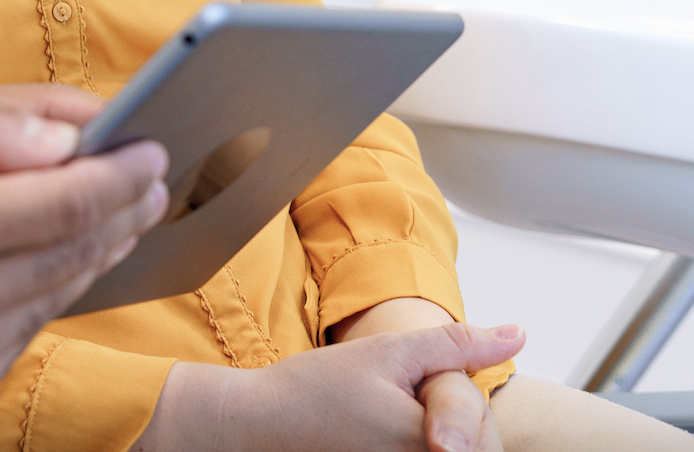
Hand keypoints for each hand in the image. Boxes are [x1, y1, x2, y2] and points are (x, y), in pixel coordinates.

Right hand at [0, 81, 168, 421]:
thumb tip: (77, 132)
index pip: (67, 203)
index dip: (121, 176)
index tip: (154, 151)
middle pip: (71, 255)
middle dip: (119, 213)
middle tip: (148, 180)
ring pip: (53, 300)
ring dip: (87, 254)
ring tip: (108, 215)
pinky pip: (17, 338)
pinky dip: (36, 296)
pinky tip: (33, 263)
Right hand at [136, 322, 523, 451]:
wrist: (257, 424)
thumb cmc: (314, 389)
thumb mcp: (387, 352)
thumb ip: (455, 344)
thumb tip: (518, 334)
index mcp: (428, 445)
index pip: (489, 436)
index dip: (467, 411)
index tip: (423, 397)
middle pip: (473, 447)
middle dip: (454, 426)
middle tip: (391, 403)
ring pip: (451, 451)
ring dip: (439, 437)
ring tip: (381, 419)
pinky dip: (415, 444)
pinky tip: (380, 432)